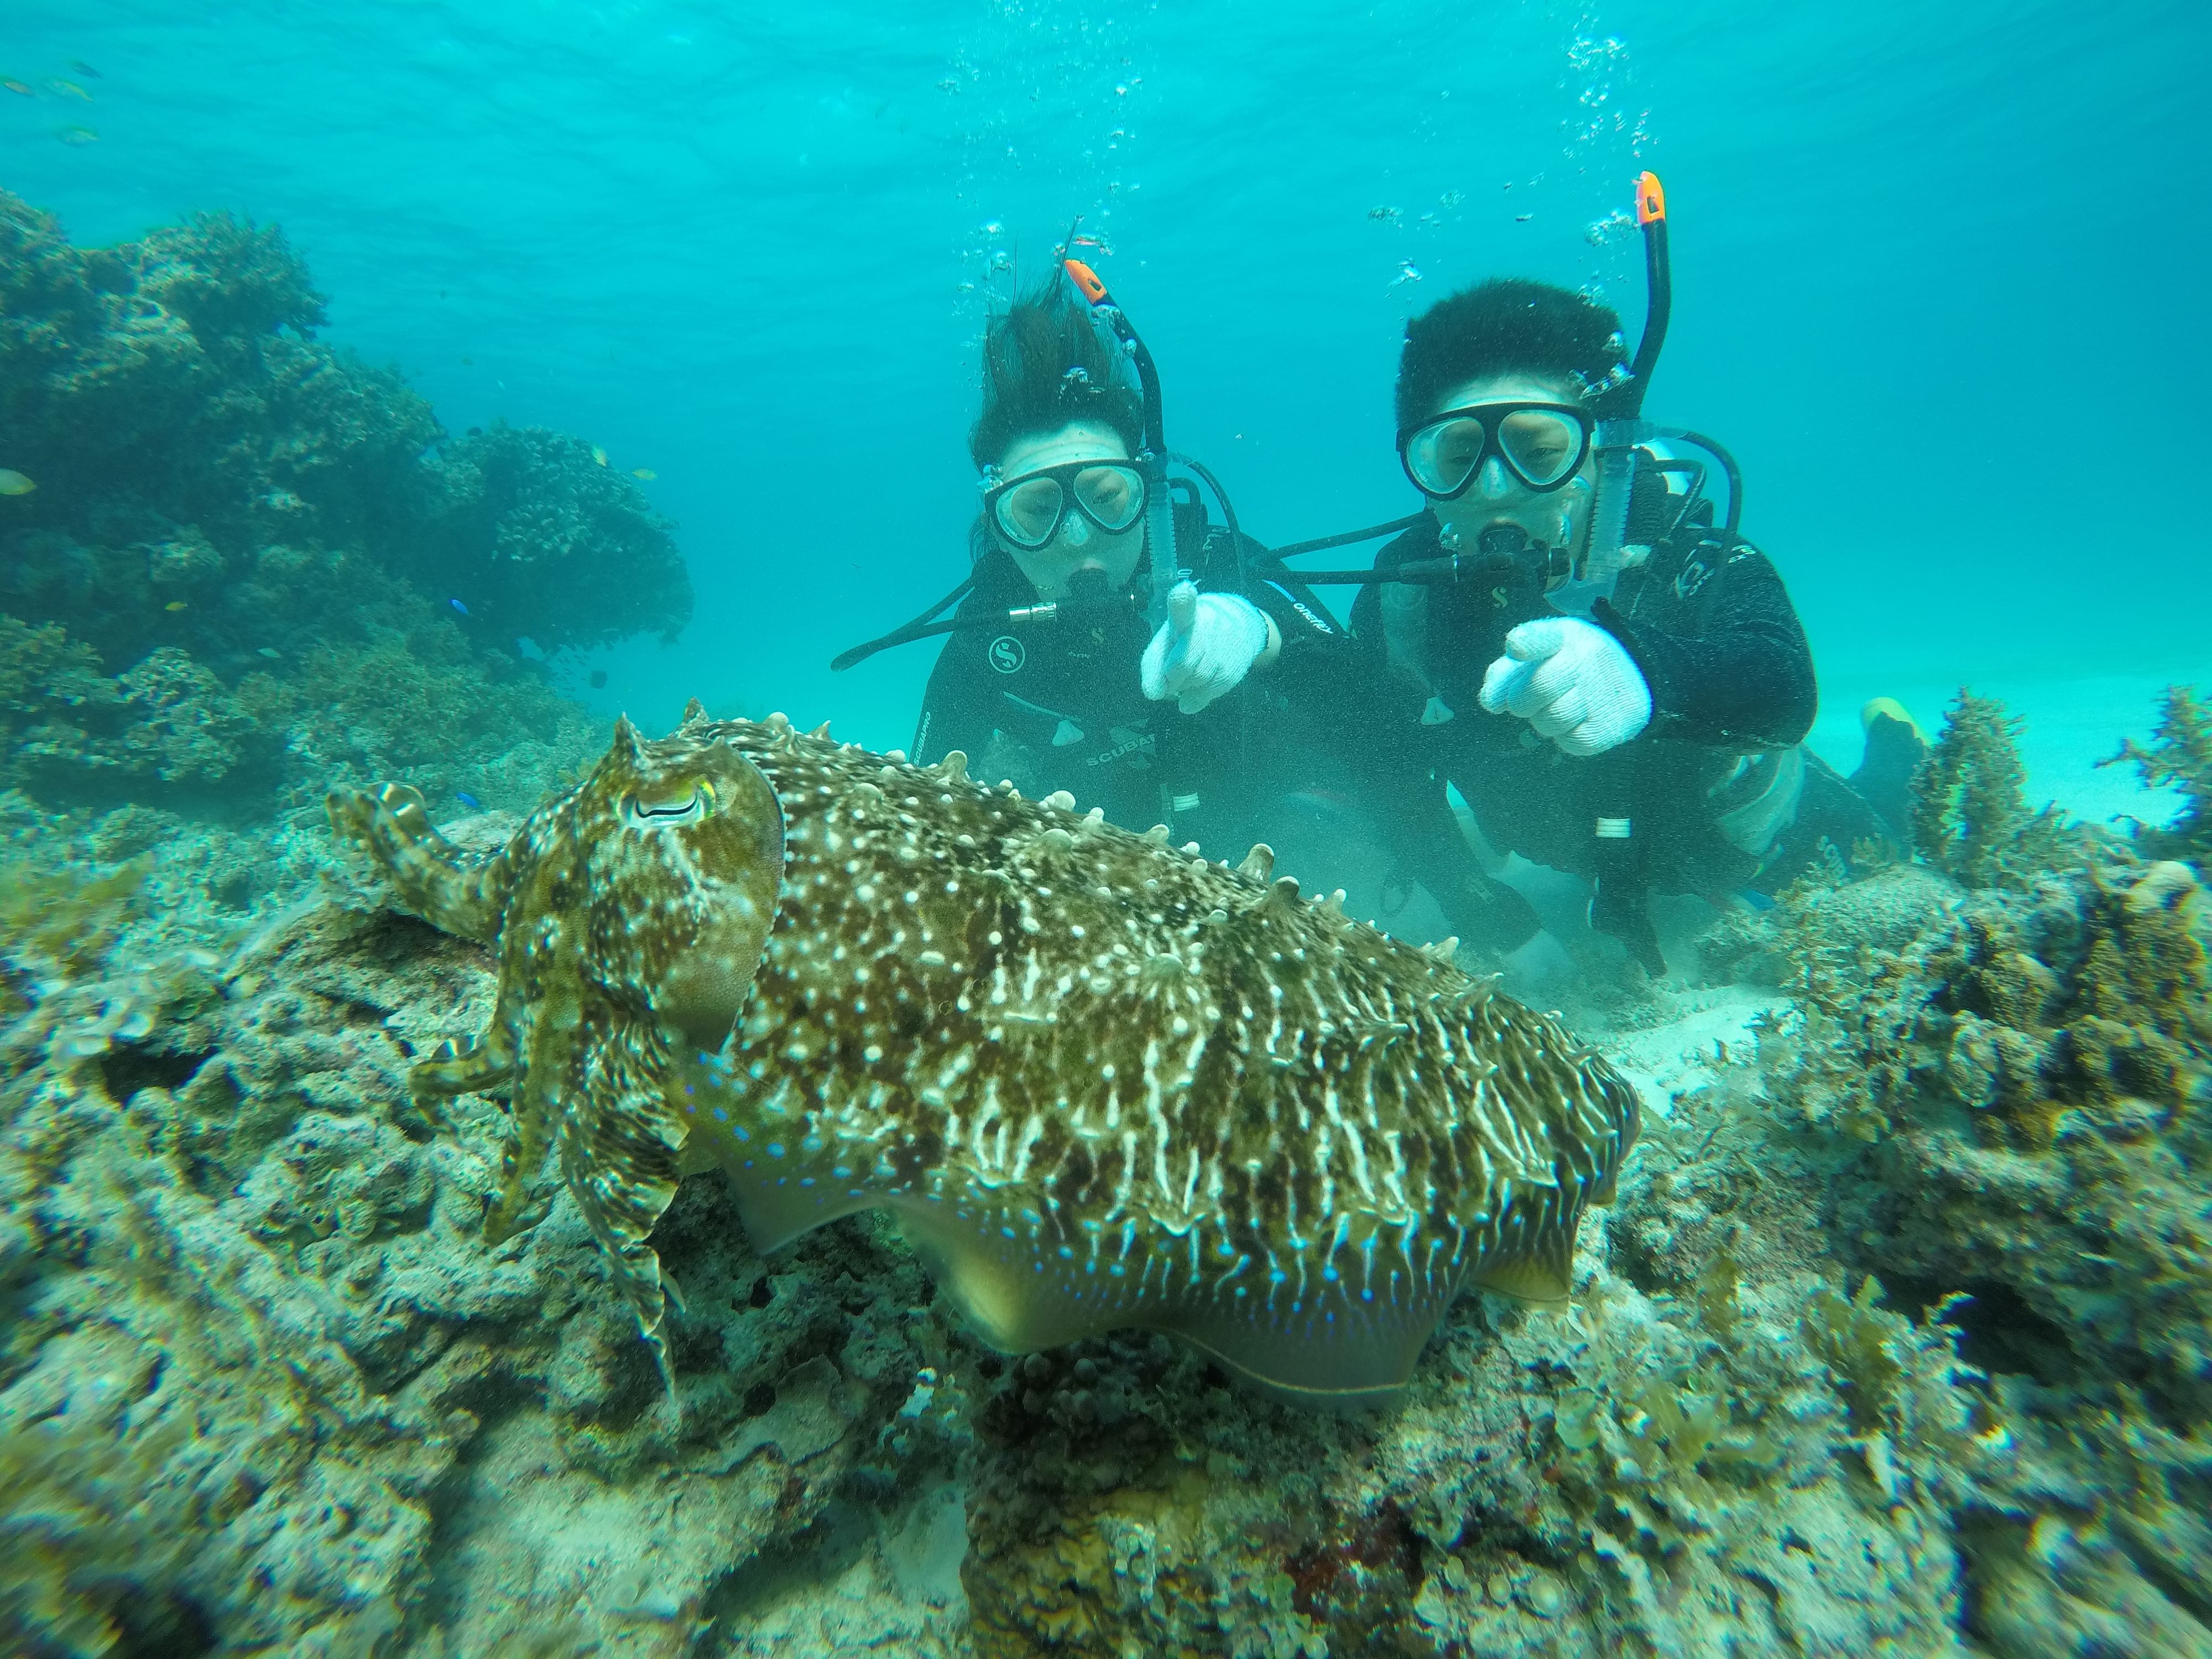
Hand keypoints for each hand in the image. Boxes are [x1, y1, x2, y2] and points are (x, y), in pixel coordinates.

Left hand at [1140, 582, 1274, 714]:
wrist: (1239, 629)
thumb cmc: (1191, 635)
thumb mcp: (1168, 639)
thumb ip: (1153, 665)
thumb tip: (1154, 693)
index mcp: (1186, 614)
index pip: (1183, 606)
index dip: (1182, 600)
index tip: (1183, 591)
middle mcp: (1208, 627)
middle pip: (1182, 664)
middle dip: (1171, 676)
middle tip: (1172, 672)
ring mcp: (1224, 649)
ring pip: (1194, 681)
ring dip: (1185, 685)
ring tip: (1191, 670)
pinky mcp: (1234, 671)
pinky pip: (1207, 694)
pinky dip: (1196, 696)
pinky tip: (1200, 682)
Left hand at [1477, 617, 1651, 755]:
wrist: (1633, 673)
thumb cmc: (1566, 666)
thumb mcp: (1538, 657)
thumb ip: (1506, 674)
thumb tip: (1491, 701)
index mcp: (1562, 636)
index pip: (1542, 635)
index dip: (1526, 642)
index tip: (1516, 646)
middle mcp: (1587, 657)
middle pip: (1538, 688)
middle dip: (1522, 702)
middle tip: (1529, 702)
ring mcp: (1605, 689)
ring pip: (1554, 720)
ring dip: (1545, 722)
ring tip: (1557, 709)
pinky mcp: (1619, 721)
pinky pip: (1575, 742)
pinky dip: (1568, 738)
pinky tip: (1578, 722)